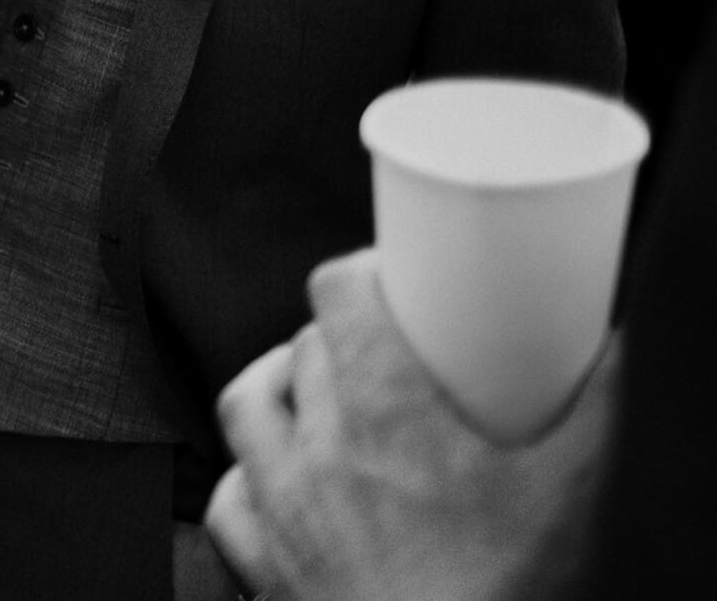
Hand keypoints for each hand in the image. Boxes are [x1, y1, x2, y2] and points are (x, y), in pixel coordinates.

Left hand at [207, 250, 615, 600]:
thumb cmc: (501, 594)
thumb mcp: (569, 493)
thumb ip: (596, 410)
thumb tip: (614, 352)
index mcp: (386, 414)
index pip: (337, 294)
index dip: (357, 273)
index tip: (387, 279)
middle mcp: (319, 449)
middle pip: (304, 348)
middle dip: (339, 336)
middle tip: (383, 350)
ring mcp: (283, 504)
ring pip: (246, 403)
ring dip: (278, 387)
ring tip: (318, 393)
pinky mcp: (265, 559)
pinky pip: (228, 496)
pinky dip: (246, 476)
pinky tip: (276, 475)